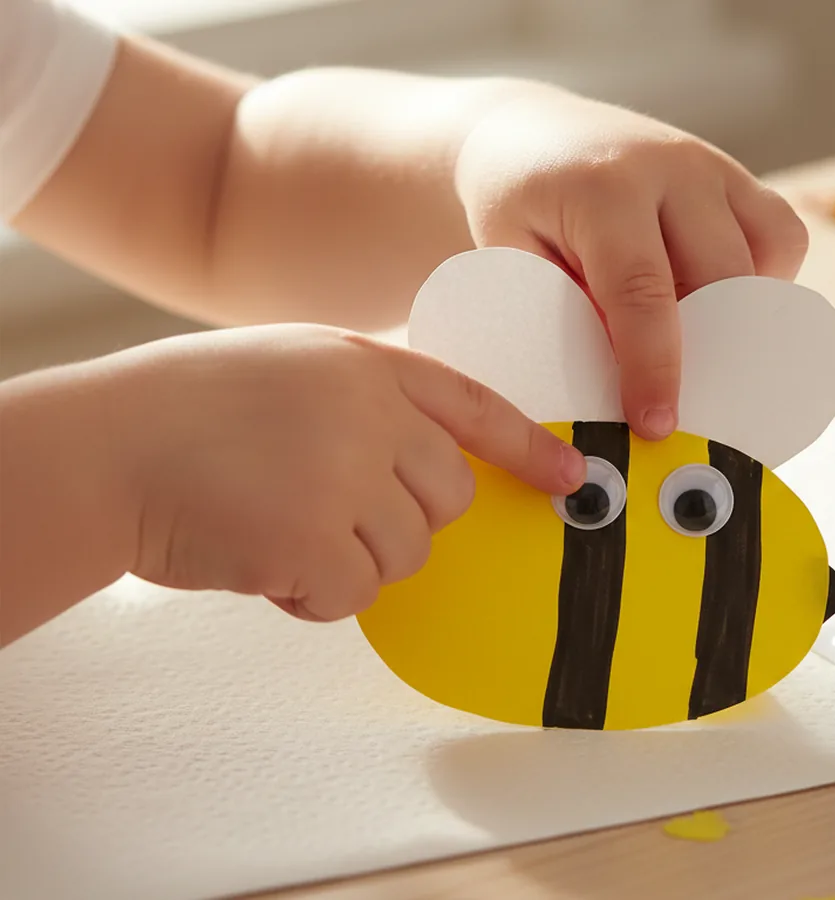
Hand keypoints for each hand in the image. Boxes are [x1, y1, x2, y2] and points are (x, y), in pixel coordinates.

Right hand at [106, 324, 584, 621]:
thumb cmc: (188, 410)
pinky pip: (356, 594)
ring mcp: (345, 475)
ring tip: (278, 523)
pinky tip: (263, 557)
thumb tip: (435, 462)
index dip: (529, 447)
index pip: (476, 406)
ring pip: (407, 553)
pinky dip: (314, 594)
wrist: (104, 448)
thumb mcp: (295, 366)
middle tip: (324, 506)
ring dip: (350, 559)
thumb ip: (369, 398)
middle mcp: (370, 414)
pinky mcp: (314, 540)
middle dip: (401, 518)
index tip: (568, 478)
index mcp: (368, 365)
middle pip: (449, 497)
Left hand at [454, 88, 808, 438]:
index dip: (656, 366)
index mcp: (603, 191)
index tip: (657, 424)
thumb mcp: (514, 260)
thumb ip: (563, 317)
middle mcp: (669, 168)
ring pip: (767, 253)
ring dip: (743, 312)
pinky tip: (718, 298)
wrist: (529, 136)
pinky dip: (763, 279)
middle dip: (711, 350)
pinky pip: (780, 234)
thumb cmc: (517, 209)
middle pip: (720, 277)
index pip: (642, 291)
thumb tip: (610, 396)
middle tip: (686, 402)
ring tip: (696, 338)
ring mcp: (710, 165)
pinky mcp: (735, 173)